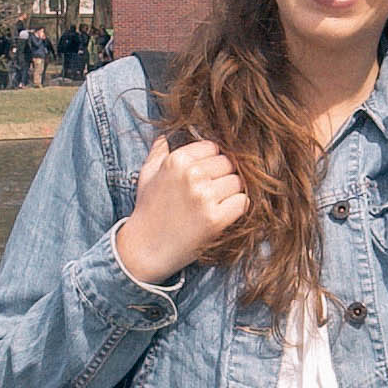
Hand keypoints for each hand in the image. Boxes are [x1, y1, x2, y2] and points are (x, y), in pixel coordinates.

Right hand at [112, 129, 252, 285]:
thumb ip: (158, 153)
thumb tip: (165, 137)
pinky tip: (224, 213)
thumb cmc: (148, 211)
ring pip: (238, 183)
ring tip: (217, 204)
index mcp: (176, 160)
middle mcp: (191, 175)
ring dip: (232, 193)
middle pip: (229, 164)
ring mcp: (204, 197)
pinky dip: (237, 207)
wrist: (145, 249)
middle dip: (224, 176)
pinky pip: (242, 202)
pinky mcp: (215, 219)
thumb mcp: (147, 176)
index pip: (214, 148)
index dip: (213, 161)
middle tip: (214, 191)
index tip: (208, 175)